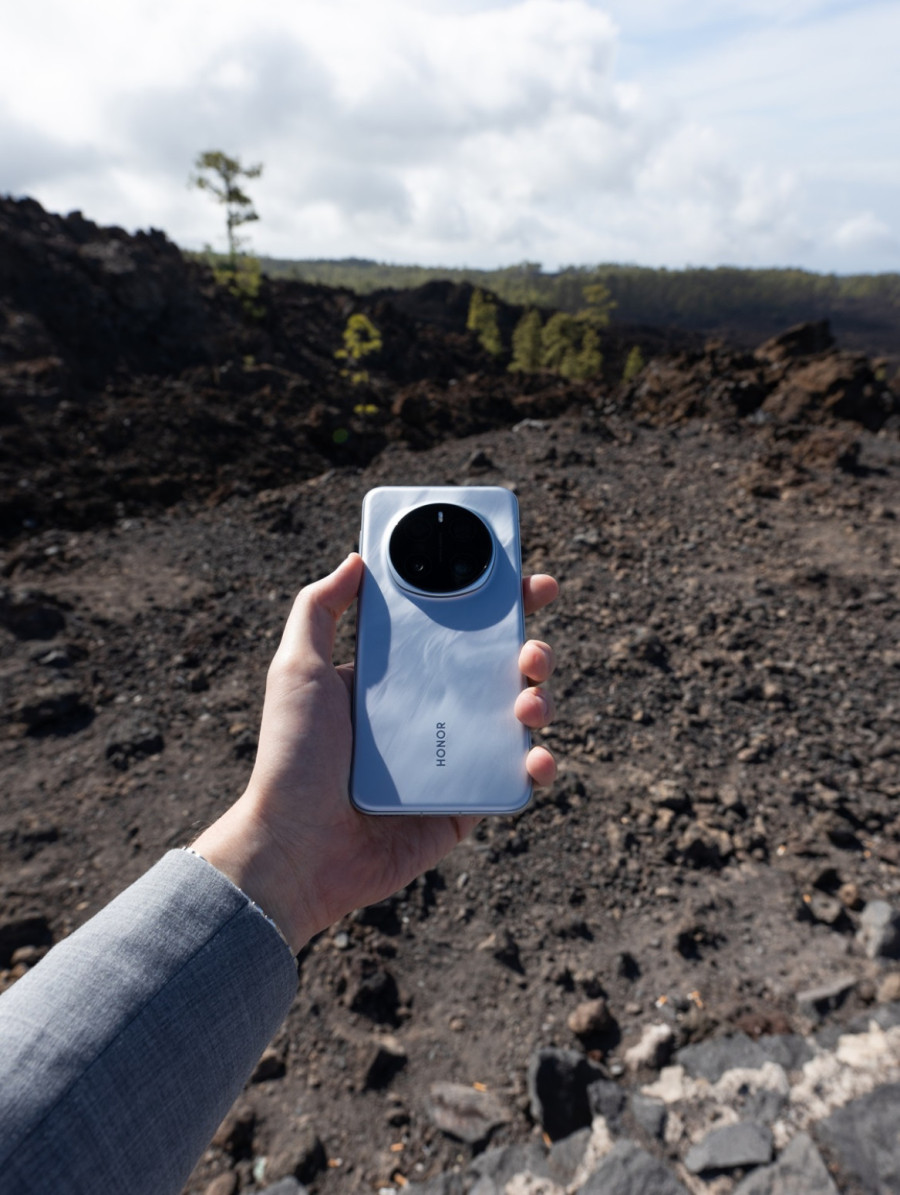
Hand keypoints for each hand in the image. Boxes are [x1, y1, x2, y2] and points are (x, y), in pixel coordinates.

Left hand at [192, 553, 557, 951]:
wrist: (296, 847)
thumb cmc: (292, 758)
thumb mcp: (297, 669)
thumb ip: (320, 609)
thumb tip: (357, 558)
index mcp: (399, 676)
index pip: (456, 629)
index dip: (496, 604)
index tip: (525, 582)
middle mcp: (431, 712)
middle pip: (499, 668)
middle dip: (532, 648)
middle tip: (534, 647)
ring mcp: (453, 757)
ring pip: (518, 718)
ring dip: (540, 700)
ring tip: (529, 701)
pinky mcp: (466, 803)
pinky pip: (514, 778)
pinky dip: (538, 766)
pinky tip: (535, 757)